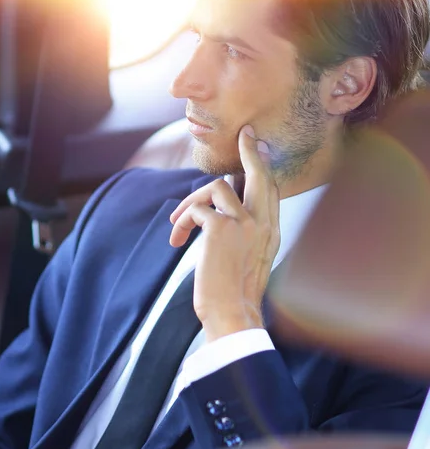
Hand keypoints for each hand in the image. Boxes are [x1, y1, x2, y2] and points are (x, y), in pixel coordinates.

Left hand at [169, 125, 279, 341]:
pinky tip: (176, 240)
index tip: (256, 144)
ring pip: (216, 188)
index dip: (262, 165)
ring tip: (177, 224)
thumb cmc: (236, 291)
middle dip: (250, 152)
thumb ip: (247, 232)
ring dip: (190, 203)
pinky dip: (182, 221)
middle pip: (259, 174)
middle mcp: (263, 223)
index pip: (271, 188)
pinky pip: (197, 210)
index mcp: (272, 231)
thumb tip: (224, 209)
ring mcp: (244, 224)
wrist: (232, 313)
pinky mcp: (221, 229)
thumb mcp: (251, 258)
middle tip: (243, 136)